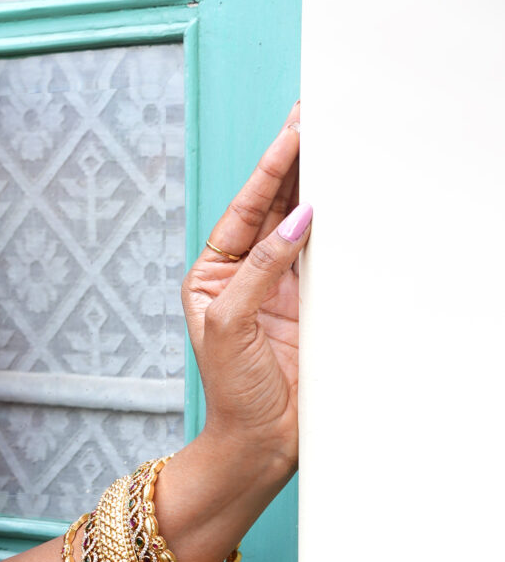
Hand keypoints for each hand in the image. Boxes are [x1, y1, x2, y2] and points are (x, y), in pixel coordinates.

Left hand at [182, 104, 307, 480]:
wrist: (260, 443)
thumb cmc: (232, 390)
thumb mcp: (232, 324)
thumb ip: (261, 269)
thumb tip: (297, 220)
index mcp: (214, 271)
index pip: (244, 208)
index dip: (269, 169)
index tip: (292, 133)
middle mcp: (246, 271)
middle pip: (273, 205)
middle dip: (293, 162)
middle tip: (314, 117)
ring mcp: (283, 285)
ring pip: (302, 223)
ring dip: (316, 184)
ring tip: (332, 141)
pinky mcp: (313, 302)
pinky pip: (327, 253)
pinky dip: (338, 224)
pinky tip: (347, 194)